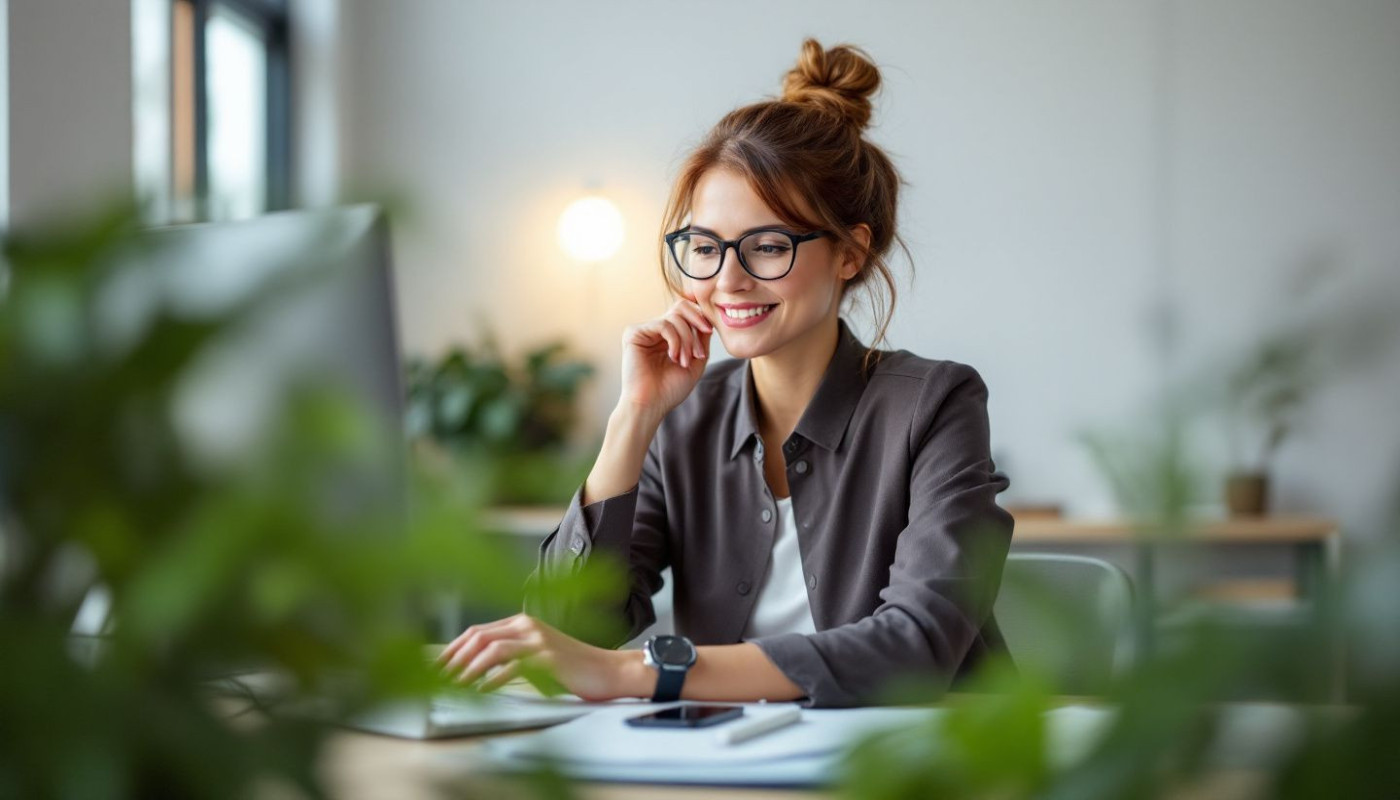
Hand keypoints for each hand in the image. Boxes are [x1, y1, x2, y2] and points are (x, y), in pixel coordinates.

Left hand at [437, 613, 640, 700]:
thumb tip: (475, 670)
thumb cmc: (572, 668)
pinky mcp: (548, 657)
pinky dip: (492, 680)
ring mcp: (538, 640)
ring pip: (491, 649)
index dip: (452, 649)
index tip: (434, 667)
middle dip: (453, 658)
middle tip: (436, 678)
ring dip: (468, 669)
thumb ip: (511, 656)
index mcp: (521, 623)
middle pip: (478, 636)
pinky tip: (481, 691)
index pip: (476, 631)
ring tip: (454, 686)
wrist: (608, 670)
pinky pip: (512, 666)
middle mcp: (527, 626)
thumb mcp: (537, 656)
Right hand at [617, 298, 713, 417]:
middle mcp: (656, 330)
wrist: (651, 405)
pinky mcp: (634, 333)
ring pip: (675, 317)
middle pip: (681, 306)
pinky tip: (673, 357)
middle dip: (696, 323)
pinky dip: (674, 340)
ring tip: (684, 361)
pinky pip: (663, 324)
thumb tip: (708, 317)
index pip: (687, 312)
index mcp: (669, 335)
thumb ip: (701, 339)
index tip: (710, 331)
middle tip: (699, 346)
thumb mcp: (695, 362)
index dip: (700, 317)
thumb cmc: (670, 389)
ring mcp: (645, 330)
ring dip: (686, 340)